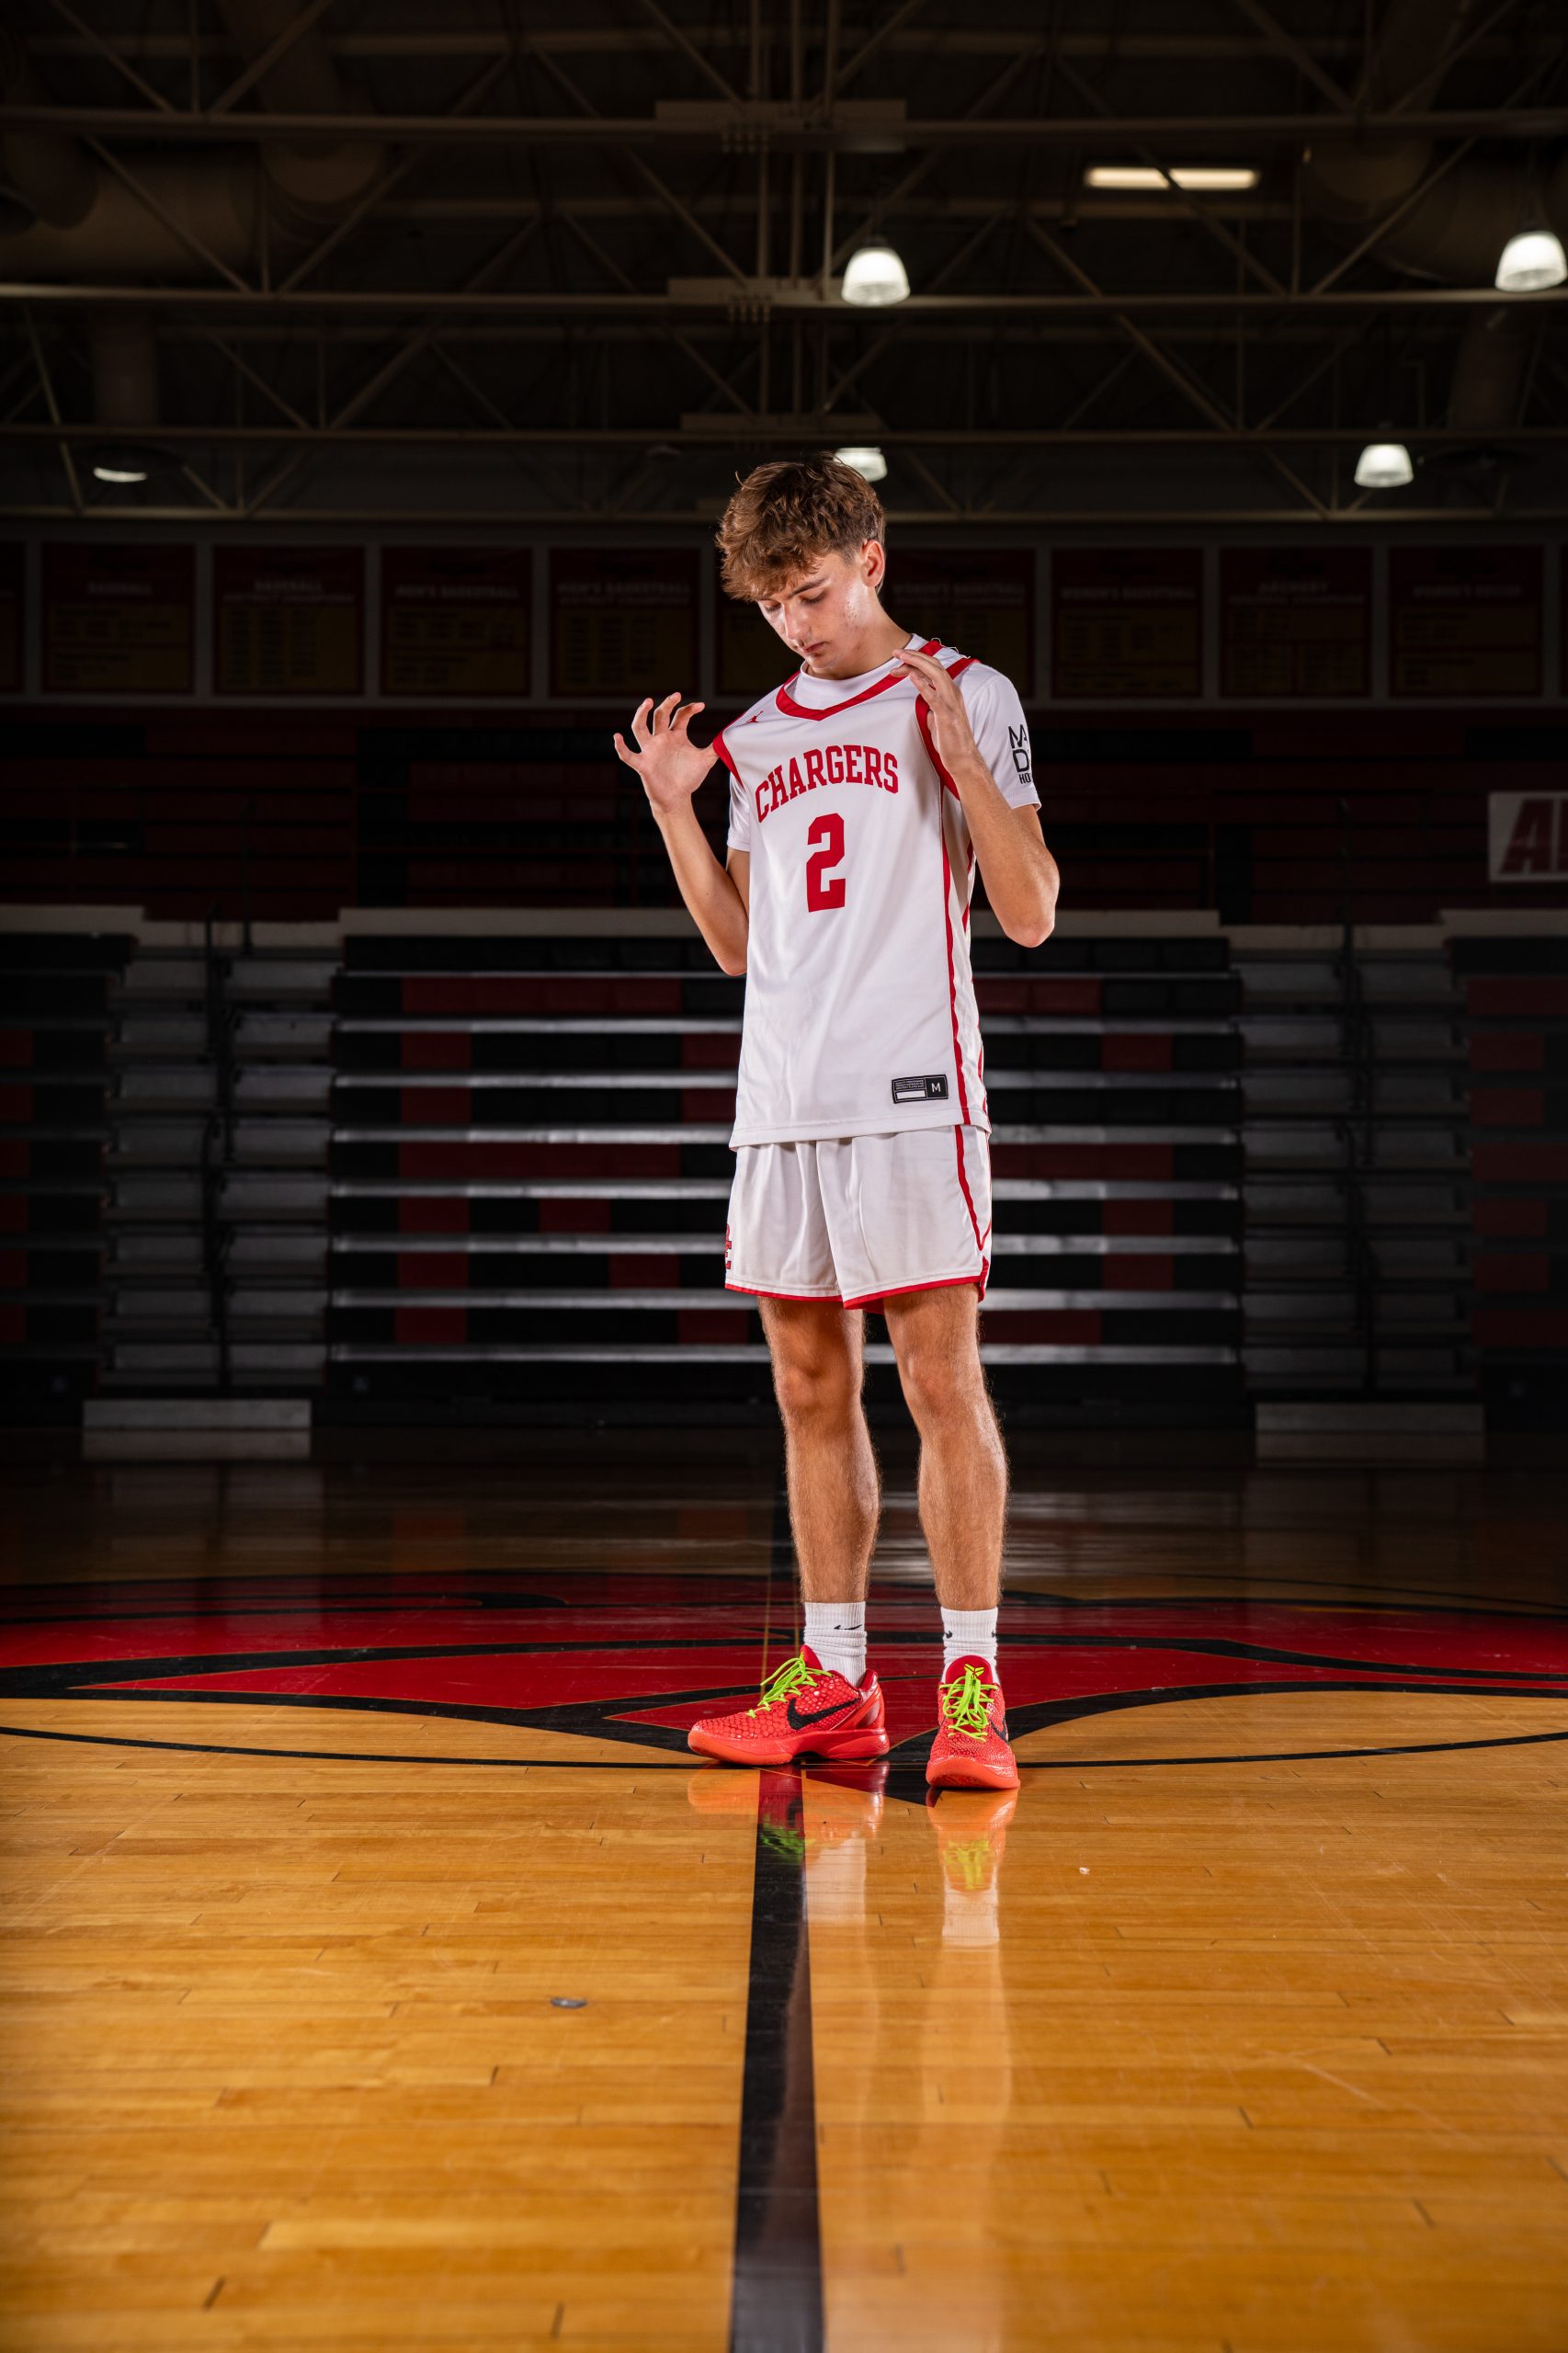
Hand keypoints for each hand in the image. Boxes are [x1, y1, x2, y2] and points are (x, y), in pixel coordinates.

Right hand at [612, 692, 715, 818]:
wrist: (677, 798)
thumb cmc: (688, 777)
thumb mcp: (705, 761)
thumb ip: (715, 748)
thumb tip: (730, 737)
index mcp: (675, 735)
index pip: (680, 716)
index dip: (689, 709)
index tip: (701, 706)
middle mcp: (661, 739)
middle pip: (660, 715)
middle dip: (667, 704)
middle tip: (676, 695)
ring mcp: (650, 750)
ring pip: (640, 728)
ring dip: (641, 715)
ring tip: (647, 702)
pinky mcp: (642, 764)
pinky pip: (628, 755)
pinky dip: (621, 747)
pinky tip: (617, 737)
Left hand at [895, 646, 979, 783]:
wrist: (963, 759)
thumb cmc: (950, 740)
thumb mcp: (937, 717)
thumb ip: (931, 705)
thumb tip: (921, 698)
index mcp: (950, 692)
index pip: (933, 668)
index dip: (916, 661)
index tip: (898, 660)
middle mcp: (953, 693)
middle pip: (934, 665)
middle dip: (914, 656)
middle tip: (896, 652)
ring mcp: (951, 703)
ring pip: (936, 675)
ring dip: (917, 664)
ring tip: (901, 658)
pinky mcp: (947, 716)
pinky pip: (935, 697)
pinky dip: (924, 686)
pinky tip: (913, 678)